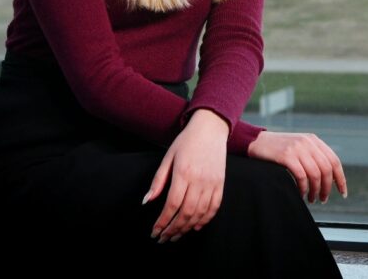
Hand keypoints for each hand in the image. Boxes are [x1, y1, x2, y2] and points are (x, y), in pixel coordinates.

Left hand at [143, 108, 228, 242]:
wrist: (211, 128)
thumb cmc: (186, 142)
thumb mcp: (168, 157)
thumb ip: (158, 180)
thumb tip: (147, 201)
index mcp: (183, 173)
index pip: (172, 204)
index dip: (162, 222)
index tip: (155, 232)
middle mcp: (199, 180)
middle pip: (186, 213)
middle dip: (173, 229)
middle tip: (163, 238)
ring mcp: (212, 182)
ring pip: (200, 213)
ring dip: (187, 228)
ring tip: (176, 236)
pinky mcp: (221, 183)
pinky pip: (214, 207)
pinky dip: (205, 220)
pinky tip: (195, 227)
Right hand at [247, 131, 347, 203]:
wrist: (256, 141)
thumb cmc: (278, 149)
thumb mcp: (299, 146)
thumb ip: (313, 155)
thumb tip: (330, 178)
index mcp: (314, 140)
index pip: (334, 161)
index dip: (340, 179)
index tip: (342, 192)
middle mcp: (308, 142)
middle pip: (326, 169)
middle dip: (327, 188)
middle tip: (323, 199)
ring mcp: (297, 148)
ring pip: (315, 174)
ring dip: (316, 190)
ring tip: (312, 199)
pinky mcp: (286, 155)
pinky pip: (301, 176)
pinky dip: (304, 188)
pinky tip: (301, 194)